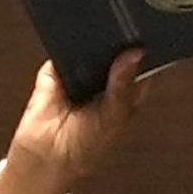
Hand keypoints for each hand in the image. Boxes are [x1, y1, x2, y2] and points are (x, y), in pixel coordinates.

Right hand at [0, 51, 150, 193]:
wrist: (46, 158)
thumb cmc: (86, 146)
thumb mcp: (114, 116)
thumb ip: (123, 85)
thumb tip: (135, 55)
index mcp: (127, 92)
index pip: (142, 65)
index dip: (145, 54)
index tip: (146, 41)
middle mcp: (105, 81)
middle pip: (117, 52)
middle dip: (120, 44)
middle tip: (123, 35)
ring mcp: (80, 73)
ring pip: (92, 47)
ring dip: (95, 42)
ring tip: (100, 41)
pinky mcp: (55, 70)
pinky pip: (64, 50)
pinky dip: (69, 46)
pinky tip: (75, 47)